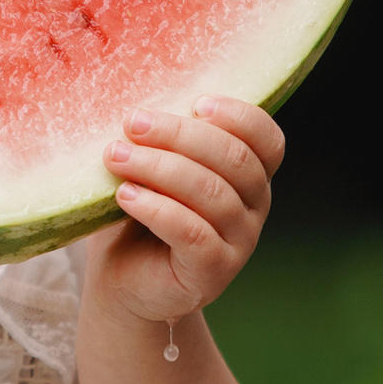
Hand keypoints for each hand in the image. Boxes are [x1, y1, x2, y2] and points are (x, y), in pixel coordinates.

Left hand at [83, 98, 283, 326]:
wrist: (123, 281)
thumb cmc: (138, 214)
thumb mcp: (154, 169)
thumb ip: (161, 141)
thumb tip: (141, 107)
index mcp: (249, 174)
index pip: (266, 138)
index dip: (239, 116)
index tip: (195, 102)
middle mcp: (254, 207)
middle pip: (235, 159)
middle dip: (181, 134)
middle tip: (134, 123)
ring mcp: (239, 242)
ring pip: (211, 193)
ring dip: (158, 167)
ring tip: (116, 156)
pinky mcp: (213, 272)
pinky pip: (193, 233)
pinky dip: (156, 208)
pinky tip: (124, 195)